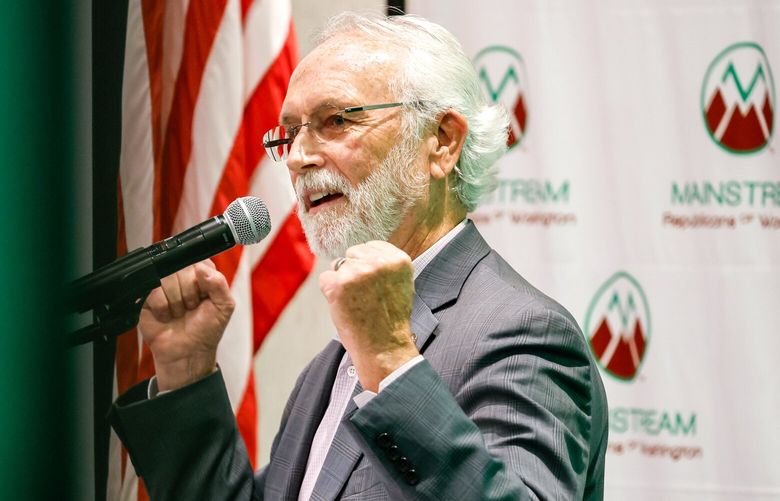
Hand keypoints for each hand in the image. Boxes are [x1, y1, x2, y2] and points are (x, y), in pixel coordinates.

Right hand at [140, 259, 234, 390]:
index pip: (198, 262)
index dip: (201, 281)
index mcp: (202, 273)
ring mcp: (162, 284)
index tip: (204, 296)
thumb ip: (219, 283)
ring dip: (176, 302)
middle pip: (181, 270)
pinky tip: (166, 316)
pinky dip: (162, 308)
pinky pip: (153, 292)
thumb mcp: (224, 306)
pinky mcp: (146, 296)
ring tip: (179, 313)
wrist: (187, 353)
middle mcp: (181, 275)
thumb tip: (201, 267)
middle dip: (189, 294)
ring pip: (167, 279)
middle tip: (191, 308)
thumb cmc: (206, 329)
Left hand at [318, 241, 418, 391]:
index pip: (371, 246)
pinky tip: (344, 306)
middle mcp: (379, 262)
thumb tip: (363, 251)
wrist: (383, 348)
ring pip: (339, 266)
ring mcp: (358, 272)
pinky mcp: (339, 285)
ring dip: (343, 283)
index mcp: (398, 260)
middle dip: (354, 271)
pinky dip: (330, 292)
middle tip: (364, 296)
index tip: (373, 284)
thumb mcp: (400, 284)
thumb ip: (385, 265)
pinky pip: (325, 279)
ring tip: (357, 304)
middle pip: (353, 254)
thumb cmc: (390, 319)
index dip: (368, 265)